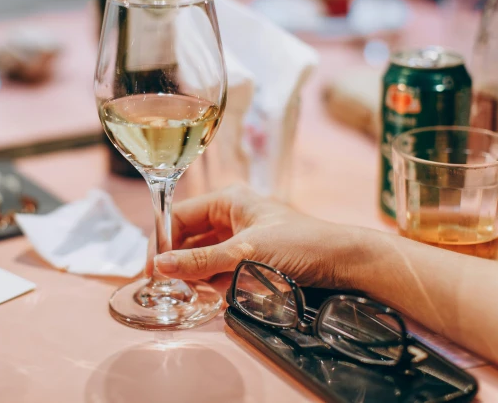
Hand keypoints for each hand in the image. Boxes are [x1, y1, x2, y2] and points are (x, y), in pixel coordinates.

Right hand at [151, 185, 383, 288]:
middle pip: (189, 238)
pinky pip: (221, 272)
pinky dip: (214, 285)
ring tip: (184, 295)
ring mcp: (242, 239)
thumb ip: (201, 261)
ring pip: (204, 258)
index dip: (162, 241)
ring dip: (195, 276)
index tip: (151, 271)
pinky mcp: (252, 261)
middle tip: (162, 288)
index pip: (179, 216)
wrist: (346, 263)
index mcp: (227, 201)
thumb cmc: (300, 245)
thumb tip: (158, 268)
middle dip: (177, 261)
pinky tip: (210, 297)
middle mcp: (231, 217)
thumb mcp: (245, 253)